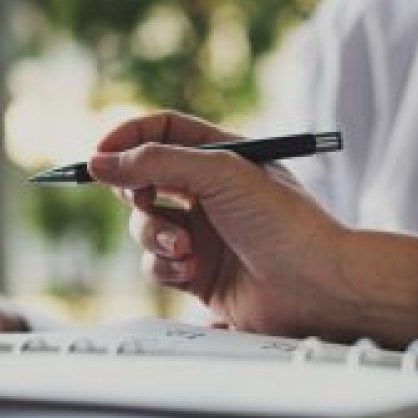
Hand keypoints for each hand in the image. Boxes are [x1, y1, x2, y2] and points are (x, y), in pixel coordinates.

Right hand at [91, 111, 417, 345]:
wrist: (318, 285)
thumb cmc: (285, 222)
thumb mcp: (220, 174)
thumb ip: (156, 162)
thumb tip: (100, 161)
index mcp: (223, 156)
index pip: (162, 132)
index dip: (128, 138)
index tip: (100, 155)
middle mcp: (211, 192)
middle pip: (144, 180)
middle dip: (136, 193)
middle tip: (146, 201)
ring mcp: (204, 234)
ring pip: (145, 227)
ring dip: (153, 236)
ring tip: (184, 248)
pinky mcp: (199, 275)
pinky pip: (157, 264)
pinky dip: (164, 266)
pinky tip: (190, 270)